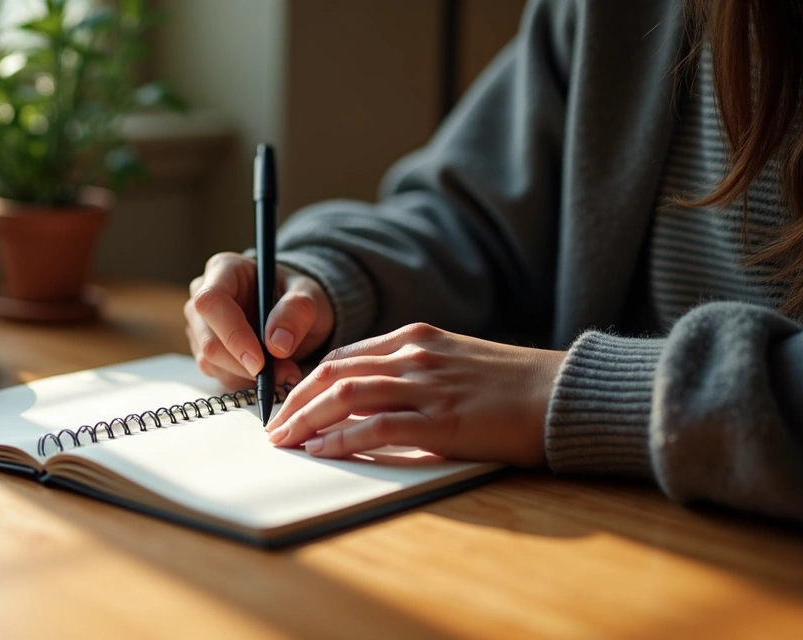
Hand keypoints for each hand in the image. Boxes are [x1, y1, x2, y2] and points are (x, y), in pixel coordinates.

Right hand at [185, 252, 333, 389]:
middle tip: (286, 373)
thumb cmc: (298, 297)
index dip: (232, 334)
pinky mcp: (205, 351)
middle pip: (208, 339)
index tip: (260, 362)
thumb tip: (277, 344)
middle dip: (245, 365)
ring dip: (248, 376)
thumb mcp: (310, 296)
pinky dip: (245, 382)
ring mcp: (200, 326)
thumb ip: (297, 312)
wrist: (294, 314)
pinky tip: (269, 373)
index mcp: (224, 269)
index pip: (211, 302)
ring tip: (285, 371)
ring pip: (210, 362)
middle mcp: (202, 296)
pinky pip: (217, 375)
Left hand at [266, 323, 566, 466]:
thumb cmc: (516, 387)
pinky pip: (376, 427)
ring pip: (344, 395)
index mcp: (415, 340)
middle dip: (294, 401)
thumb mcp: (456, 365)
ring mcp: (426, 385)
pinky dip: (341, 439)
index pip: (343, 357)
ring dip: (305, 419)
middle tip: (272, 427)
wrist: (567, 394)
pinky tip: (321, 451)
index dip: (308, 382)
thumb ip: (415, 376)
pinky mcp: (441, 419)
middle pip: (333, 373)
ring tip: (283, 441)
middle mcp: (414, 356)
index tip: (288, 404)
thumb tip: (373, 404)